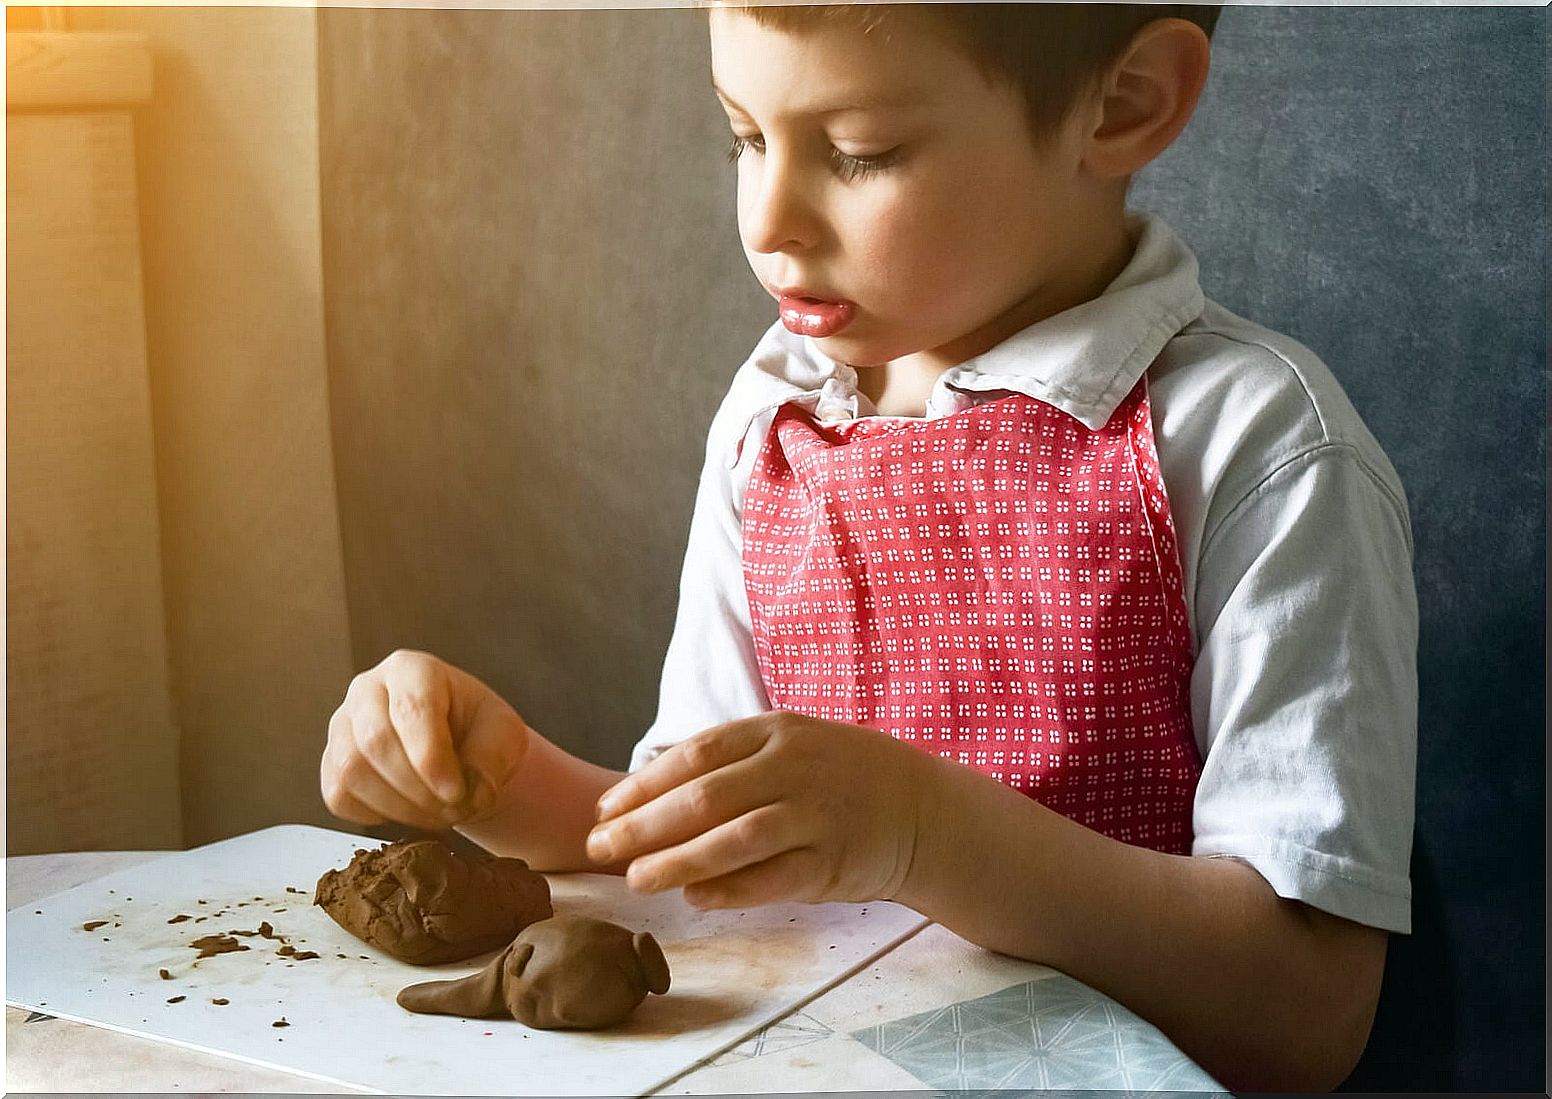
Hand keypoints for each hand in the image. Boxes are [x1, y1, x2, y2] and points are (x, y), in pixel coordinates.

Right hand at [321, 649, 528, 831]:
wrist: (459, 747)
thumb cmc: (478, 730)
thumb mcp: (502, 733)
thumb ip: (492, 757)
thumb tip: (473, 792)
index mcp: (412, 669)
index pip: (411, 709)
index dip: (432, 758)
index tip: (456, 792)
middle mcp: (367, 689)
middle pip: (375, 740)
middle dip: (417, 787)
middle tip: (452, 809)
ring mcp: (342, 724)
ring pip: (352, 770)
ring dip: (398, 806)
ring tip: (436, 814)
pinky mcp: (330, 761)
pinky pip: (338, 796)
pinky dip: (375, 815)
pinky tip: (407, 809)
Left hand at [586, 712, 928, 908]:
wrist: (920, 809)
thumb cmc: (836, 777)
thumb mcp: (789, 747)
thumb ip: (729, 763)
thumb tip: (646, 791)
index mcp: (776, 732)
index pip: (694, 754)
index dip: (643, 784)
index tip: (603, 810)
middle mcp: (794, 768)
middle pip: (705, 798)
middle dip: (644, 825)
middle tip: (600, 849)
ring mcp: (816, 815)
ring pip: (734, 840)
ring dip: (678, 861)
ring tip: (636, 879)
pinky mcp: (833, 863)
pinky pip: (772, 879)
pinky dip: (730, 890)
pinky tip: (695, 898)